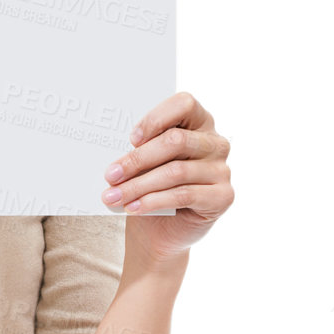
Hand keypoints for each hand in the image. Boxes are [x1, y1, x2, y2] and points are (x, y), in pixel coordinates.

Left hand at [101, 90, 232, 263]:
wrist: (162, 229)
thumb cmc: (152, 186)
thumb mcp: (145, 163)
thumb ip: (139, 150)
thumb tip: (116, 156)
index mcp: (199, 122)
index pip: (185, 104)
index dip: (156, 118)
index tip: (131, 138)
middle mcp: (216, 143)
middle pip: (176, 141)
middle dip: (137, 159)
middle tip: (110, 174)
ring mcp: (222, 170)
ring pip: (175, 171)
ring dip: (138, 185)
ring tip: (113, 196)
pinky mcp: (223, 196)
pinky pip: (184, 195)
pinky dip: (153, 201)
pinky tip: (133, 206)